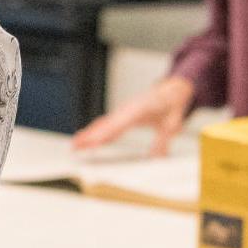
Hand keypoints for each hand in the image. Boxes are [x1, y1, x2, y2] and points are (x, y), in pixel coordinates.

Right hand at [73, 76, 194, 156]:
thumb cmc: (171, 103)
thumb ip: (164, 140)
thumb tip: (158, 158)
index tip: (93, 144)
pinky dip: (95, 130)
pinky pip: (106, 122)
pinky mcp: (122, 114)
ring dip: (89, 134)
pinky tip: (86, 137)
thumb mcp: (172, 123)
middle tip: (75, 147)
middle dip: (89, 136)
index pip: (118, 125)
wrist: (171, 89)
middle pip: (105, 125)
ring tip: (75, 145)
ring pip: (103, 123)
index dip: (104, 135)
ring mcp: (123, 111)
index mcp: (139, 109)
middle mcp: (127, 109)